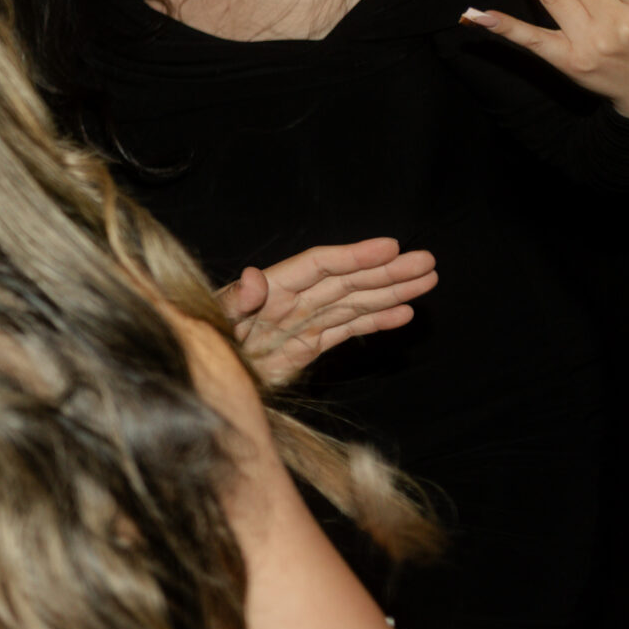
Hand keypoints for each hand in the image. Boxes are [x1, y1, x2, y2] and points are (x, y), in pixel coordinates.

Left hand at [218, 237, 438, 386]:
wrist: (202, 382)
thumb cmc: (200, 346)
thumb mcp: (211, 323)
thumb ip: (233, 302)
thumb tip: (253, 277)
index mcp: (270, 289)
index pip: (321, 265)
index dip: (355, 255)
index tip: (391, 246)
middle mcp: (291, 300)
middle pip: (346, 280)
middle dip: (387, 271)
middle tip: (426, 261)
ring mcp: (302, 322)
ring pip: (354, 302)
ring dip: (391, 291)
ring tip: (427, 280)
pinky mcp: (307, 346)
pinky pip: (347, 328)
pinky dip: (376, 320)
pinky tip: (404, 312)